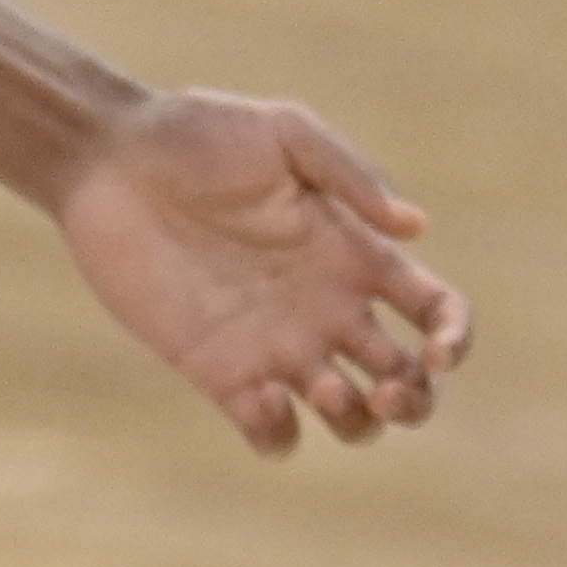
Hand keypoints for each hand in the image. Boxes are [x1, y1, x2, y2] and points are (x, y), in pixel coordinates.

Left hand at [54, 91, 469, 455]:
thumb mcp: (287, 134)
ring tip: (323, 387)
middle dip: (416, 401)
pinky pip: (270, 432)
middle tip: (386, 388)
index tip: (437, 348)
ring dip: (353, 421)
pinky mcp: (219, 372)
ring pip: (348, 418)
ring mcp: (275, 345)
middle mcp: (327, 308)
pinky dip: (279, 431)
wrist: (111, 165)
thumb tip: (416, 228)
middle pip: (405, 381)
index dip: (455, 337)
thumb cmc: (200, 135)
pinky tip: (260, 395)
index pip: (433, 310)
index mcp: (356, 252)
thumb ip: (352, 177)